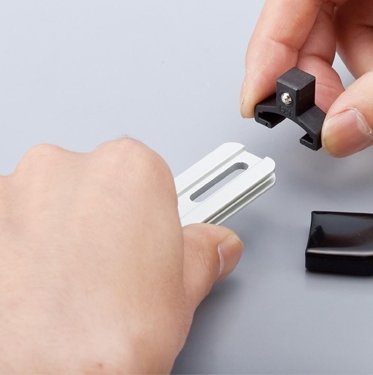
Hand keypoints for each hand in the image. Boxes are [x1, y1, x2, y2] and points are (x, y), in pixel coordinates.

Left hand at [0, 139, 242, 372]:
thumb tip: (215, 246)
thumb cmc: (104, 342)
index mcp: (128, 170)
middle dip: (106, 223)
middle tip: (115, 274)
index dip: (155, 219)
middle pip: (98, 187)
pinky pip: (9, 227)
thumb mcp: (182, 294)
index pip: (152, 181)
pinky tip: (33, 292)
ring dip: (59, 235)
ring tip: (71, 289)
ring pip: (49, 205)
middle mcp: (65, 167)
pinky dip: (19, 252)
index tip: (154, 241)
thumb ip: (202, 254)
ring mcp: (12, 192)